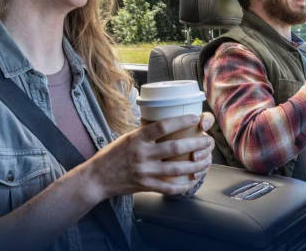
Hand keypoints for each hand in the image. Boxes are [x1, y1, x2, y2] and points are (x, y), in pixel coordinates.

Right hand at [84, 114, 213, 199]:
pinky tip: (192, 181)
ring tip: (207, 161)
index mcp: (137, 138)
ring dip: (196, 165)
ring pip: (177, 169)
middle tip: (208, 141)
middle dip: (196, 144)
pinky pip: (169, 187)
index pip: (162, 126)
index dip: (181, 120)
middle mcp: (142, 154)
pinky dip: (183, 186)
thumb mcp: (127, 138)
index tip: (195, 117)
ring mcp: (144, 171)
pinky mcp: (145, 186)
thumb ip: (145, 134)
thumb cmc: (112, 155)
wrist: (97, 178)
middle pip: (175, 148)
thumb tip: (167, 125)